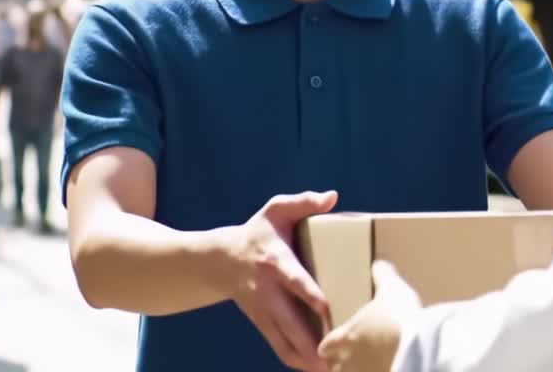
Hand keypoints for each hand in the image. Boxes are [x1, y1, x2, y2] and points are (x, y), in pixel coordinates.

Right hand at [227, 190, 338, 371]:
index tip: (326, 306)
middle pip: (289, 321)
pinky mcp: (262, 322)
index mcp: (274, 261)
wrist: (220, 259)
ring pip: (283, 341)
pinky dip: (295, 359)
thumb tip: (332, 196)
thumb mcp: (276, 209)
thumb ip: (304, 202)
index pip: (293, 279)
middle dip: (309, 341)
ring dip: (305, 357)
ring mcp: (263, 311)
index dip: (309, 292)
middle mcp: (268, 291)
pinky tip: (315, 368)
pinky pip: (279, 346)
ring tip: (329, 370)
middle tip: (331, 357)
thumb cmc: (259, 232)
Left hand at [319, 261, 421, 371]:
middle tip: (349, 357)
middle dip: (339, 363)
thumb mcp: (393, 289)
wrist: (418, 349)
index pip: (326, 345)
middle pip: (334, 367)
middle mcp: (350, 361)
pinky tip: (386, 368)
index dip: (329, 344)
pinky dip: (378, 371)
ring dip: (356, 371)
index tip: (331, 343)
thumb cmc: (399, 318)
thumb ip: (383, 276)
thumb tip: (379, 264)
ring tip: (368, 365)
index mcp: (346, 336)